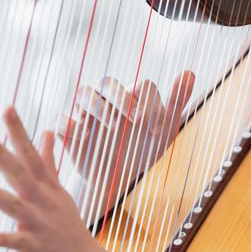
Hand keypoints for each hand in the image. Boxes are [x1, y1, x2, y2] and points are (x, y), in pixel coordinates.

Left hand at [0, 107, 110, 251]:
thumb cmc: (68, 226)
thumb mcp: (59, 190)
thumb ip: (49, 161)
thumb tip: (48, 131)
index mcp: (45, 187)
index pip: (30, 154)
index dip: (18, 132)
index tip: (7, 108)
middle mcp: (41, 201)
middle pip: (19, 174)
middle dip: (2, 154)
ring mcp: (38, 223)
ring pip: (14, 206)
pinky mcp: (34, 247)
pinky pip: (19, 242)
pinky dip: (7, 239)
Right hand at [58, 70, 194, 216]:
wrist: (117, 179)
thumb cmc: (142, 149)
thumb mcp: (164, 131)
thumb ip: (176, 102)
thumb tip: (190, 72)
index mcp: (133, 97)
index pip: (141, 86)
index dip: (150, 103)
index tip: (155, 127)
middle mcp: (108, 100)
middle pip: (108, 82)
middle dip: (122, 98)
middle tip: (136, 120)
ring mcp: (86, 114)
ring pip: (84, 93)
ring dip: (98, 107)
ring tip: (113, 128)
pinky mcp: (68, 131)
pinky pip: (60, 121)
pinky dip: (69, 125)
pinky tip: (83, 136)